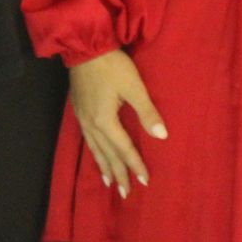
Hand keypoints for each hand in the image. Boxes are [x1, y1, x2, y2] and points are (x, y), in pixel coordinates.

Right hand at [68, 48, 166, 197]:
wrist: (84, 48)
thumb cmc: (112, 66)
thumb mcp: (134, 86)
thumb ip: (146, 112)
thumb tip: (162, 135)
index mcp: (105, 121)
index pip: (123, 149)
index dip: (135, 165)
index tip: (145, 181)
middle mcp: (92, 125)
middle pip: (107, 155)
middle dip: (118, 173)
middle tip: (126, 193)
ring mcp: (83, 120)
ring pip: (95, 150)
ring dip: (104, 167)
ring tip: (110, 183)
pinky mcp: (79, 112)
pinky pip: (88, 141)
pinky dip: (94, 153)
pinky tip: (96, 155)